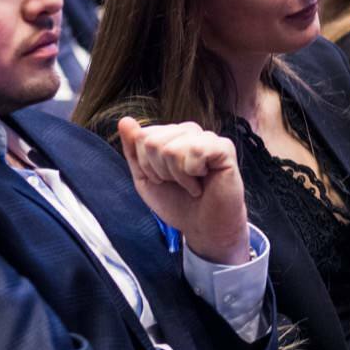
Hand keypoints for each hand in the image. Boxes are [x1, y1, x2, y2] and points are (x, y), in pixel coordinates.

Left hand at [116, 117, 249, 264]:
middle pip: (153, 141)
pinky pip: (196, 151)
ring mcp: (207, 138)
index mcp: (171, 135)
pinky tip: (202, 182)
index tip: (162, 180)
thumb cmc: (177, 203)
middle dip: (160, 171)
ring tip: (192, 184)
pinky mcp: (224, 148)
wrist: (204, 228)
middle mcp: (189, 132)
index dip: (146, 165)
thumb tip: (124, 120)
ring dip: (178, 176)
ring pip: (172, 148)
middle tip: (178, 183)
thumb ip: (133, 150)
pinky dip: (193, 174)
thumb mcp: (145, 178)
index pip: (142, 136)